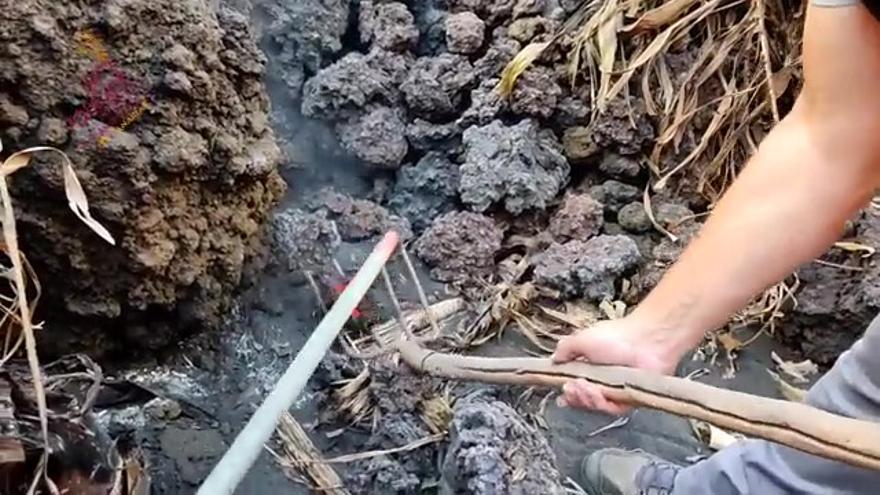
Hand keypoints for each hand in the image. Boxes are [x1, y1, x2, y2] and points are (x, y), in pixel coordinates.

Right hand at [552, 316, 681, 414]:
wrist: (646, 341)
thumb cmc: (616, 336)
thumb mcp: (582, 339)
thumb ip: (565, 349)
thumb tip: (554, 360)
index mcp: (590, 367)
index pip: (574, 386)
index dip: (567, 392)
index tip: (561, 391)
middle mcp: (602, 381)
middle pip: (582, 399)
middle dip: (573, 396)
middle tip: (571, 387)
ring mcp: (616, 392)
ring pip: (594, 405)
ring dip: (585, 399)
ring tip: (584, 386)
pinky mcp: (628, 401)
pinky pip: (611, 409)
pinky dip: (601, 403)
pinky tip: (597, 392)